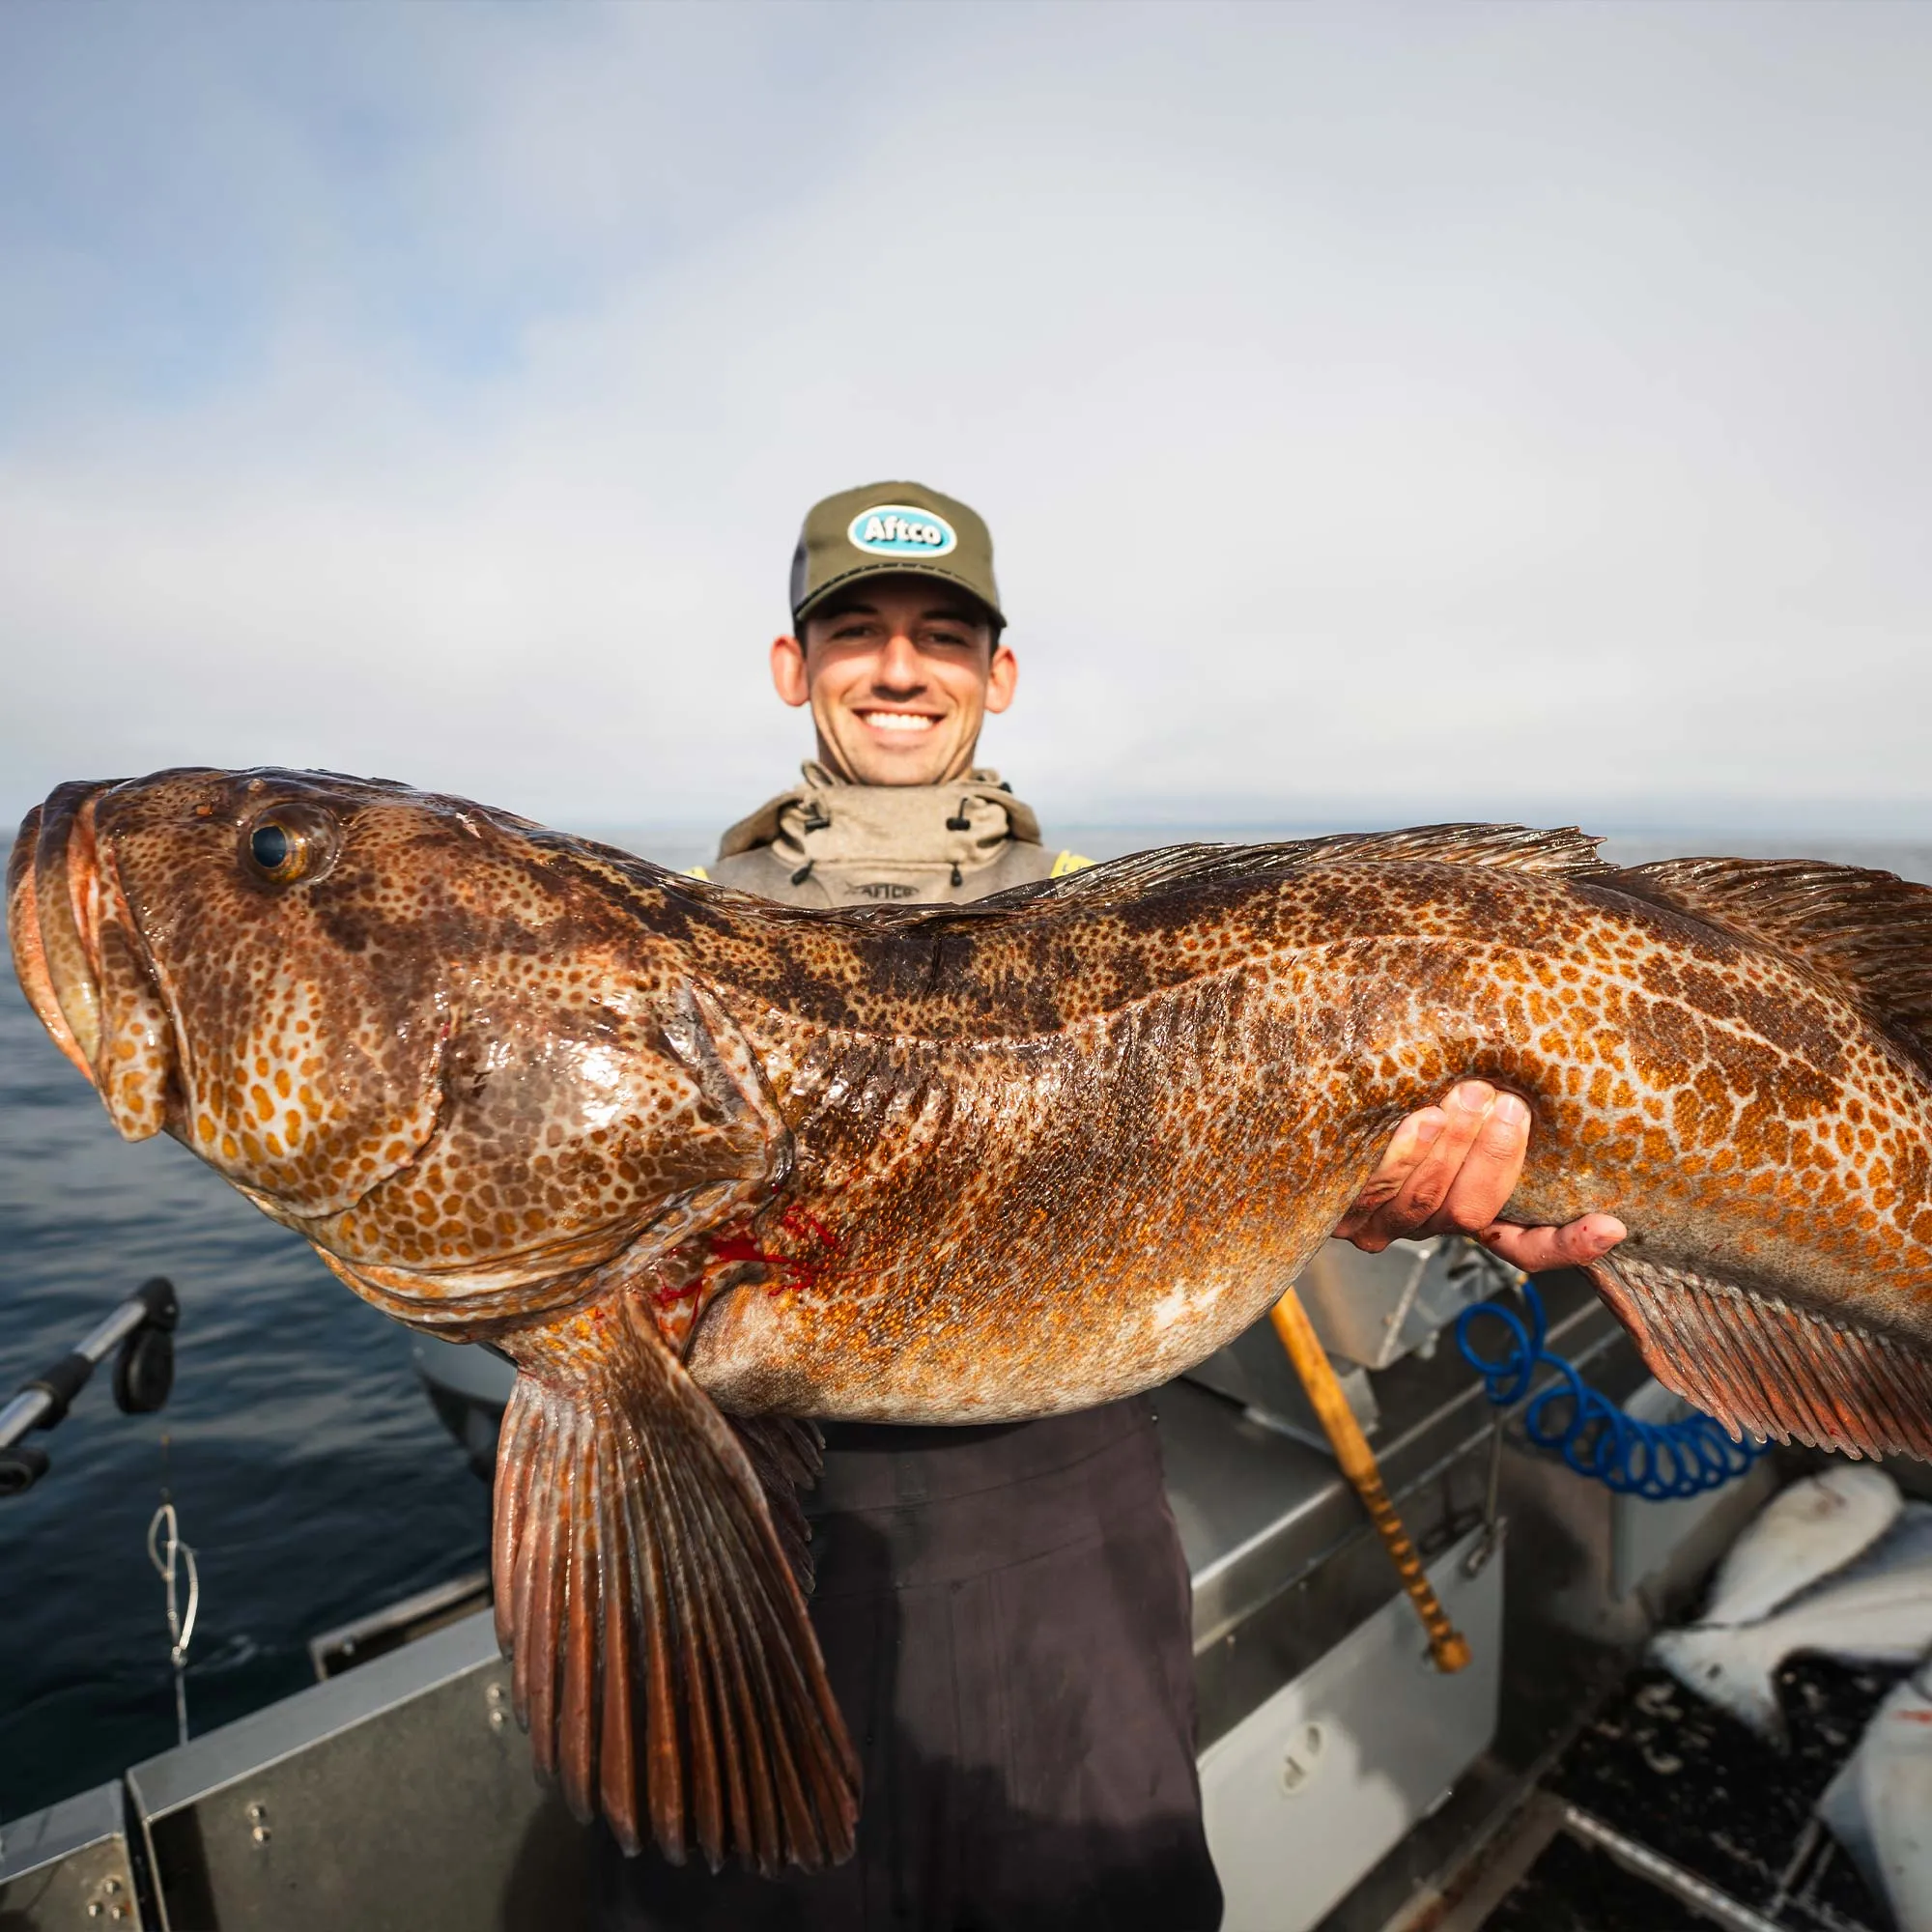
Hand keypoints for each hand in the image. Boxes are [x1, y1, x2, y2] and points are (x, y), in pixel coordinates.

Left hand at [1335, 1080, 1625, 1272]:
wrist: (1305, 1120)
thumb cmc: (1394, 1096)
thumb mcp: (1452, 1103)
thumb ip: (1489, 1104)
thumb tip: (1531, 1075)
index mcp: (1464, 1210)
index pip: (1526, 1247)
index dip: (1568, 1245)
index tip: (1610, 1227)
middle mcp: (1426, 1223)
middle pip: (1473, 1213)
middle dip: (1496, 1157)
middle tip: (1508, 1105)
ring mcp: (1382, 1222)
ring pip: (1428, 1200)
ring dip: (1454, 1146)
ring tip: (1469, 1095)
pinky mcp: (1340, 1211)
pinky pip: (1377, 1189)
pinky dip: (1405, 1152)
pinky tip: (1421, 1118)